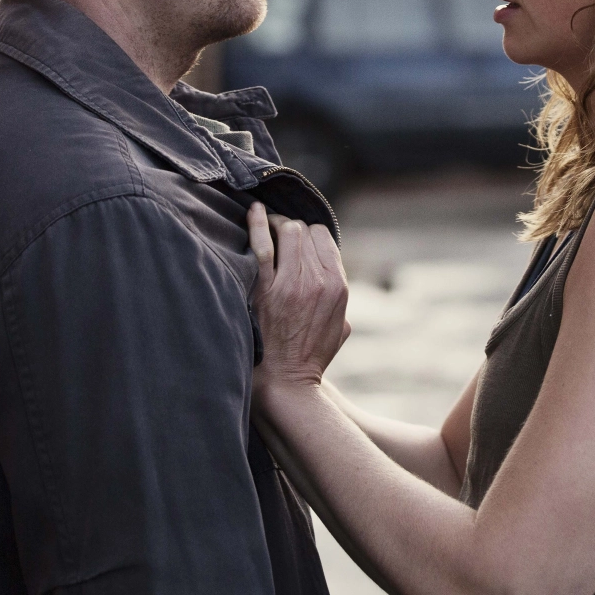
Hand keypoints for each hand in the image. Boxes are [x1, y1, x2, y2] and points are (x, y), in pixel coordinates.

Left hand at [247, 203, 351, 402]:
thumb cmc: (310, 358)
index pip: (324, 237)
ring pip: (287, 232)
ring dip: (274, 225)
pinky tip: (253, 211)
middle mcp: (319, 281)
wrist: (286, 383)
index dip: (308, 233)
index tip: (295, 238)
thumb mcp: (340, 329)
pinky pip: (262, 247)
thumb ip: (341, 304)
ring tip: (264, 226)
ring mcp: (292, 284)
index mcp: (338, 286)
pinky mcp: (266, 290)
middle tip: (275, 231)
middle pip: (304, 231)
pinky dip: (257, 223)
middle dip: (289, 227)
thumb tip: (334, 287)